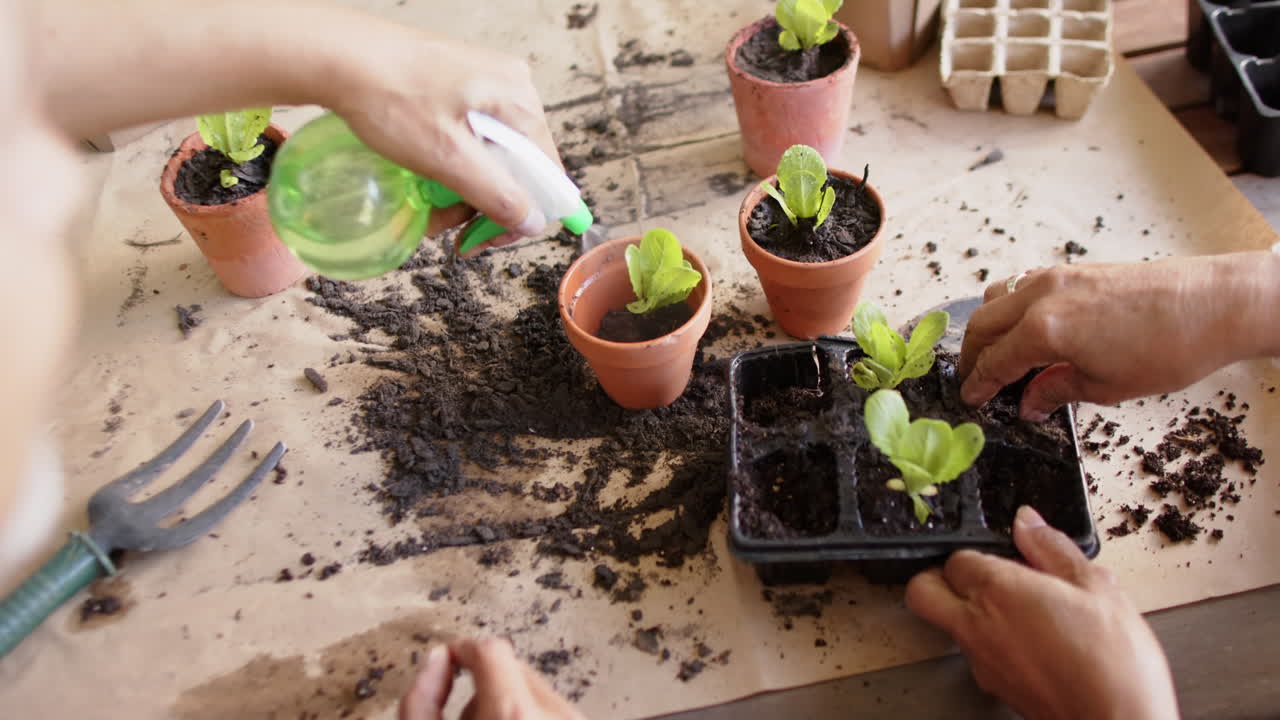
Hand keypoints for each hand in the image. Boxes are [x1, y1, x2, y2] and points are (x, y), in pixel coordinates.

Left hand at [326, 22, 563, 256]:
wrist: (336, 54)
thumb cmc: (389, 95)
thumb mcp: (447, 157)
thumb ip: (496, 194)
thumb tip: (532, 222)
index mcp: (520, 101)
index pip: (546, 175)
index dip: (518, 216)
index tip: (483, 240)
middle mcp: (511, 87)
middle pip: (516, 166)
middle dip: (481, 203)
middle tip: (444, 226)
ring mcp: (484, 82)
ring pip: (489, 154)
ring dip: (461, 188)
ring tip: (425, 205)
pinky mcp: (458, 84)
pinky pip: (469, 136)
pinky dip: (450, 162)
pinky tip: (423, 175)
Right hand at [400, 637, 585, 719]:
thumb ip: (422, 702)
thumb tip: (435, 658)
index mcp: (514, 715)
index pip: (489, 650)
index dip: (463, 649)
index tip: (449, 660)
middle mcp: (555, 714)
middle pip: (512, 666)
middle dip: (482, 683)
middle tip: (459, 716)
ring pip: (534, 688)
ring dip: (505, 701)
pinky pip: (552, 707)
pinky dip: (529, 714)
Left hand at [906, 507, 1178, 719]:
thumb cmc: (1113, 662)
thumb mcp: (1096, 587)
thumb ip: (1052, 548)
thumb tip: (1027, 521)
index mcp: (998, 590)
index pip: (957, 557)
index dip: (982, 552)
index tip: (1012, 556)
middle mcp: (977, 625)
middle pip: (923, 591)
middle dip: (941, 579)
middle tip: (983, 577)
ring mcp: (980, 660)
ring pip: (948, 623)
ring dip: (970, 611)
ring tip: (1023, 611)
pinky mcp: (992, 686)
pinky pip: (975, 653)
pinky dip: (991, 641)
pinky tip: (1034, 641)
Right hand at [958, 252, 1279, 419]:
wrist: (1215, 304)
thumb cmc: (1169, 347)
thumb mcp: (1107, 385)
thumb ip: (1057, 390)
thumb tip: (1030, 402)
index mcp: (1043, 330)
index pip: (994, 360)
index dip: (979, 384)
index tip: (971, 399)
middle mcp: (1041, 296)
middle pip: (983, 324)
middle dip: (973, 355)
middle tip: (975, 379)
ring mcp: (1057, 277)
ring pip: (998, 297)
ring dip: (989, 326)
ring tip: (996, 351)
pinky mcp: (1075, 270)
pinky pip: (1024, 285)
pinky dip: (1012, 306)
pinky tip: (1026, 325)